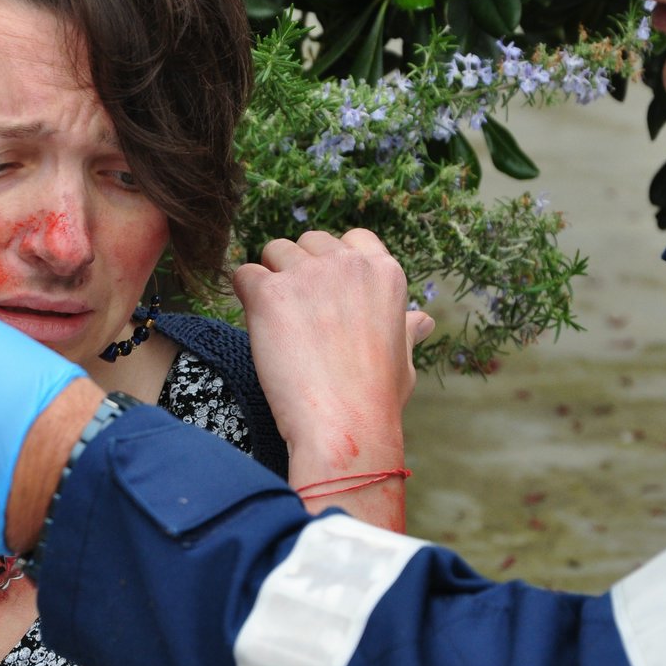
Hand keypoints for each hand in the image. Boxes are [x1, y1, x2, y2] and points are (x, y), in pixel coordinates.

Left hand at [233, 229, 430, 477]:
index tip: (328, 296)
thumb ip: (405, 330)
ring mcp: (307, 274)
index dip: (334, 263)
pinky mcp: (269, 293)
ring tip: (277, 323)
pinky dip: (244, 295)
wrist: (344, 426)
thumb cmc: (376, 400)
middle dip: (300, 269)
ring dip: (271, 279)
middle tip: (299, 316)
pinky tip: (256, 326)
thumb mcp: (403, 359)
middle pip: (310, 242)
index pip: (352, 239)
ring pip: (275, 251)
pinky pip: (243, 274)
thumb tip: (422, 321)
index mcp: (384, 272)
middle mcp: (347, 263)